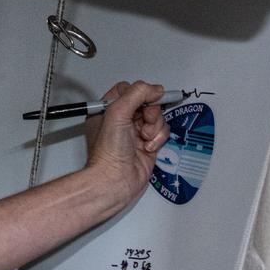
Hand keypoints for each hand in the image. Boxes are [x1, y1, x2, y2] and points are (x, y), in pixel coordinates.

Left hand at [83, 80, 170, 212]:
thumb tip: (155, 89)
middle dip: (150, 111)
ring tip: (144, 137)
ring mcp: (135, 133)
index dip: (140, 92)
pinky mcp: (148, 145)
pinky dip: (158, 139)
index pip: (128, 90)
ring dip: (154, 127)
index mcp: (108, 110)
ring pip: (157, 117)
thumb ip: (137, 94)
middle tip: (145, 120)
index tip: (148, 97)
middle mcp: (121, 121)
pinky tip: (147, 148)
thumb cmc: (108, 152)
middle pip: (146, 103)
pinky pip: (162, 133)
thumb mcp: (117, 112)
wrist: (115, 180)